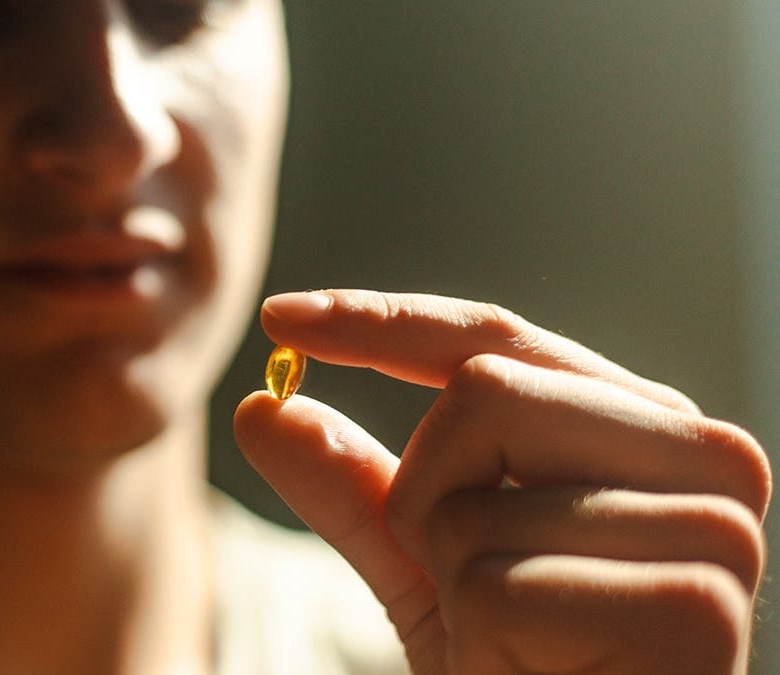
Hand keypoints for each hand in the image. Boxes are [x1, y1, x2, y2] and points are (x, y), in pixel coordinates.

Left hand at [234, 290, 769, 673]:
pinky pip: (497, 589)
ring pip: (477, 495)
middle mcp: (703, 455)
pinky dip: (481, 641)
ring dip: (453, 580)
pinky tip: (544, 673)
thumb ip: (357, 487)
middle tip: (468, 581)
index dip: (382, 322)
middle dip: (425, 492)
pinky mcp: (692, 610)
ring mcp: (713, 530)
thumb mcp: (427, 566)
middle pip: (480, 389)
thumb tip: (262, 408)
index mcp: (642, 426)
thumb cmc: (523, 666)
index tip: (282, 318)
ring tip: (522, 640)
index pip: (495, 341)